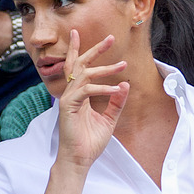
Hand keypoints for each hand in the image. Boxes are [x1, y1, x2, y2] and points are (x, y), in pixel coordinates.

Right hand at [56, 30, 129, 171]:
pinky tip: (117, 90)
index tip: (79, 33)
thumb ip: (116, 102)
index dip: (79, 50)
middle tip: (110, 38)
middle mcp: (71, 93)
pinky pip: (86, 91)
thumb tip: (125, 84)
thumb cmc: (90, 142)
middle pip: (79, 64)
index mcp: (78, 95)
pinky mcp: (68, 107)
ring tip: (122, 64)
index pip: (77, 68)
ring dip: (104, 69)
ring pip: (84, 75)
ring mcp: (68, 99)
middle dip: (94, 50)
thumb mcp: (109, 119)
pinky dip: (102, 89)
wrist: (79, 160)